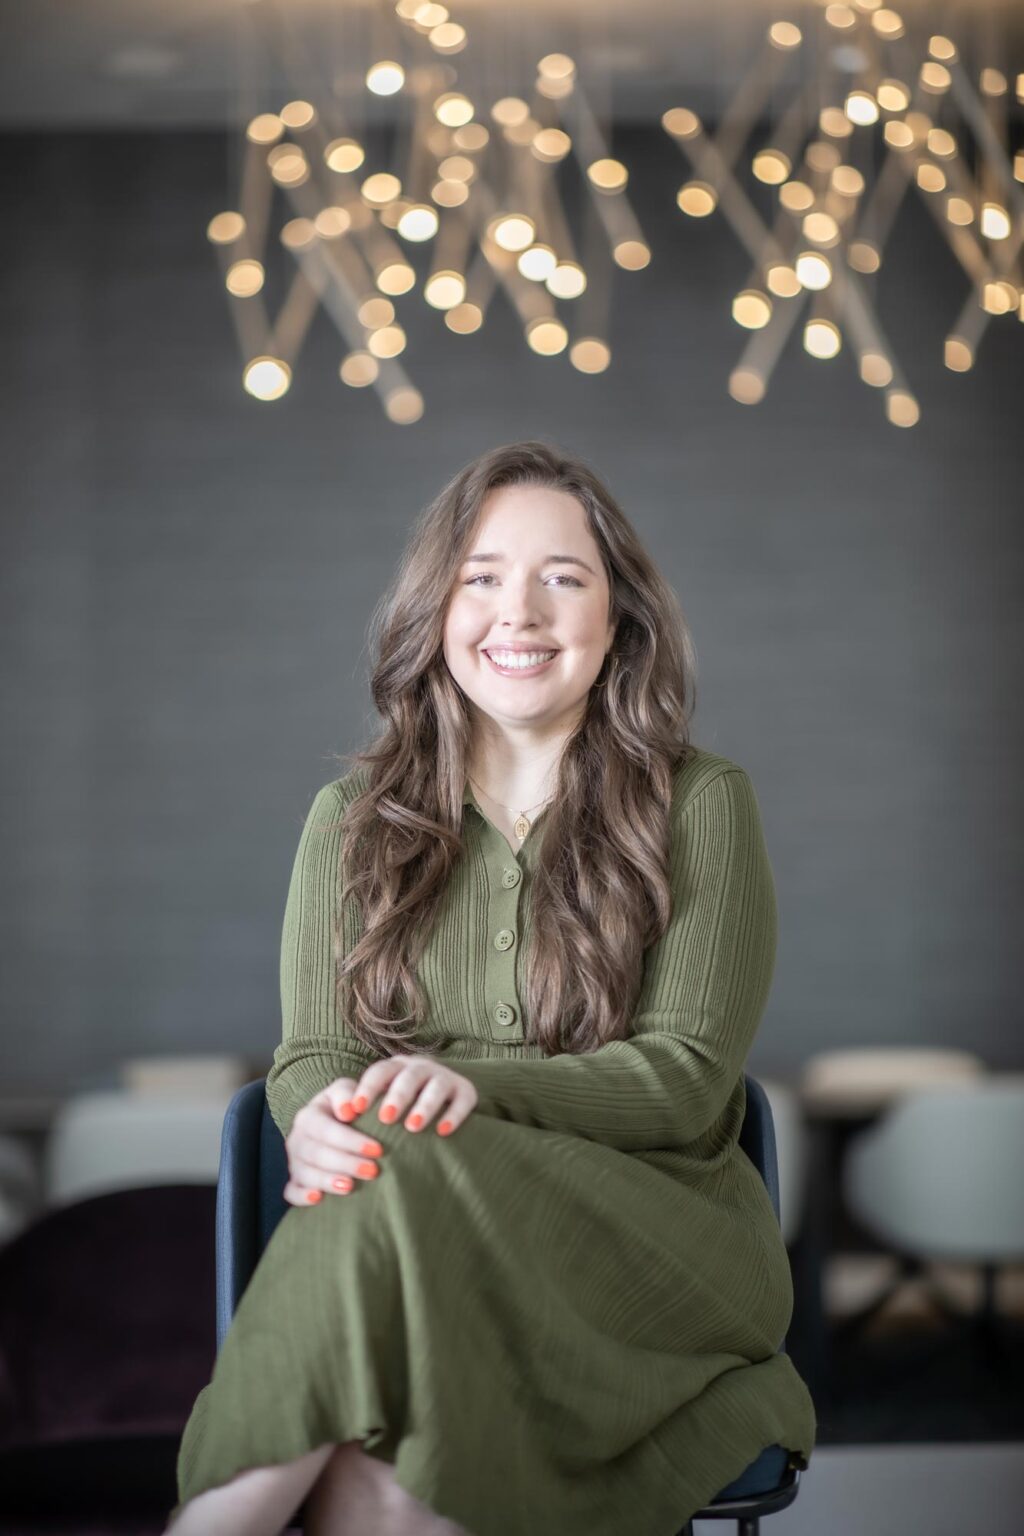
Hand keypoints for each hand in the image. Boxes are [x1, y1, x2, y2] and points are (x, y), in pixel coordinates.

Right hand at [283, 1075, 387, 1206]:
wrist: (333, 1120)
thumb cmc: (345, 1105)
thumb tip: (348, 1110)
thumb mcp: (346, 1090)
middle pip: (316, 1154)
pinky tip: (317, 1198)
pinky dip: (301, 1197)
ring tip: (350, 1187)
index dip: (350, 1141)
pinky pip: (291, 1192)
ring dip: (328, 1181)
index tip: (377, 1149)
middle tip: (372, 1171)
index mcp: (308, 1116)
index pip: (326, 1129)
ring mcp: (294, 1162)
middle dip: (345, 1163)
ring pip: (305, 1174)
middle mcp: (297, 1139)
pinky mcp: (295, 1180)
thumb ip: (345, 1094)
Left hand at [346, 1054, 479, 1137]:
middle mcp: (421, 1068)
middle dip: (396, 1096)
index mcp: (396, 1068)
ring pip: (436, 1085)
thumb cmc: (403, 1108)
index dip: (367, 1088)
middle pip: (408, 1076)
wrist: (446, 1099)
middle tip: (385, 1118)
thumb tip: (342, 1118)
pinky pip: (463, 1100)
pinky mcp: (466, 1091)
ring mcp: (445, 1078)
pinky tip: (443, 1131)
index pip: (380, 1072)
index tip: (355, 1109)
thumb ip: (365, 1107)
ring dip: (424, 1105)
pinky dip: (453, 1114)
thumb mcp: (383, 1101)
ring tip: (412, 1127)